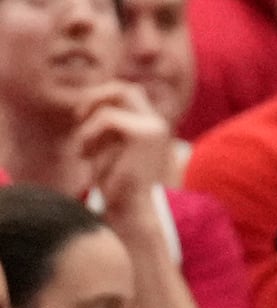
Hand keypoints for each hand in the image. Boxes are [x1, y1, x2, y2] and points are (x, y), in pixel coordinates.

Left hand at [74, 82, 171, 224]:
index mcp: (154, 128)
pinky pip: (109, 117)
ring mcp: (155, 128)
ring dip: (92, 119)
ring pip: (116, 100)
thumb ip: (107, 125)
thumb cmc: (117, 185)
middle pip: (125, 89)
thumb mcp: (110, 148)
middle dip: (96, 97)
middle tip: (78, 118)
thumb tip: (88, 99)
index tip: (81, 119)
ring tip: (84, 148)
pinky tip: (87, 155)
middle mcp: (159, 125)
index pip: (128, 95)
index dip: (101, 98)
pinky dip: (90, 133)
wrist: (131, 211)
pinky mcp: (145, 135)